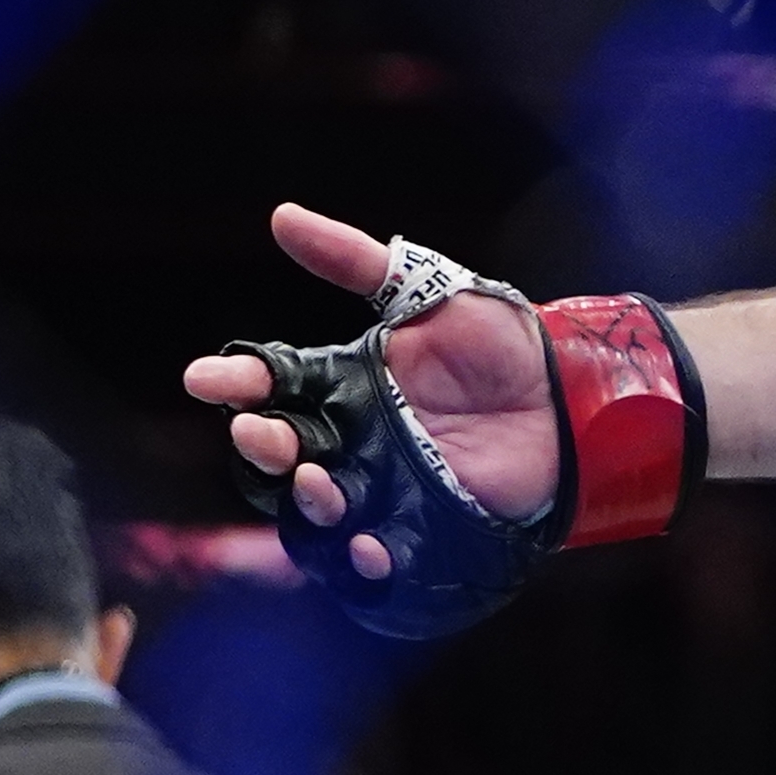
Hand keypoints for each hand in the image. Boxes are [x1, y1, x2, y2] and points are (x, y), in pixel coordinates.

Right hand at [178, 206, 557, 579]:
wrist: (568, 395)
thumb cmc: (498, 342)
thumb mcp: (428, 292)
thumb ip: (356, 261)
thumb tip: (282, 216)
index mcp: (341, 383)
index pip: (269, 383)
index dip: (235, 381)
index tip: (207, 377)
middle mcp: (349, 438)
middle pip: (279, 451)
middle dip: (259, 444)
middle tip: (257, 430)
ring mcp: (380, 484)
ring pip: (315, 505)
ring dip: (303, 499)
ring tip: (312, 478)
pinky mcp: (418, 524)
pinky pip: (374, 554)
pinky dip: (361, 558)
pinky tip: (364, 545)